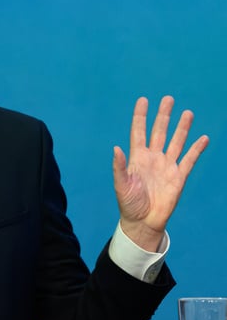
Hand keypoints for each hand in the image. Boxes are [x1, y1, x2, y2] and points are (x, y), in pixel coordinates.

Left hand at [113, 96, 208, 250]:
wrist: (143, 221)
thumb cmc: (129, 203)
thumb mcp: (121, 185)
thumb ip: (119, 167)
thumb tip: (115, 148)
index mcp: (137, 157)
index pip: (139, 132)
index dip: (141, 116)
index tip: (143, 100)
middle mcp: (153, 158)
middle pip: (159, 132)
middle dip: (163, 116)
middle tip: (168, 99)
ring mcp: (167, 166)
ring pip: (176, 142)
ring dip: (182, 128)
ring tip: (187, 113)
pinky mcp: (179, 177)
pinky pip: (190, 159)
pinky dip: (196, 149)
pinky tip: (203, 138)